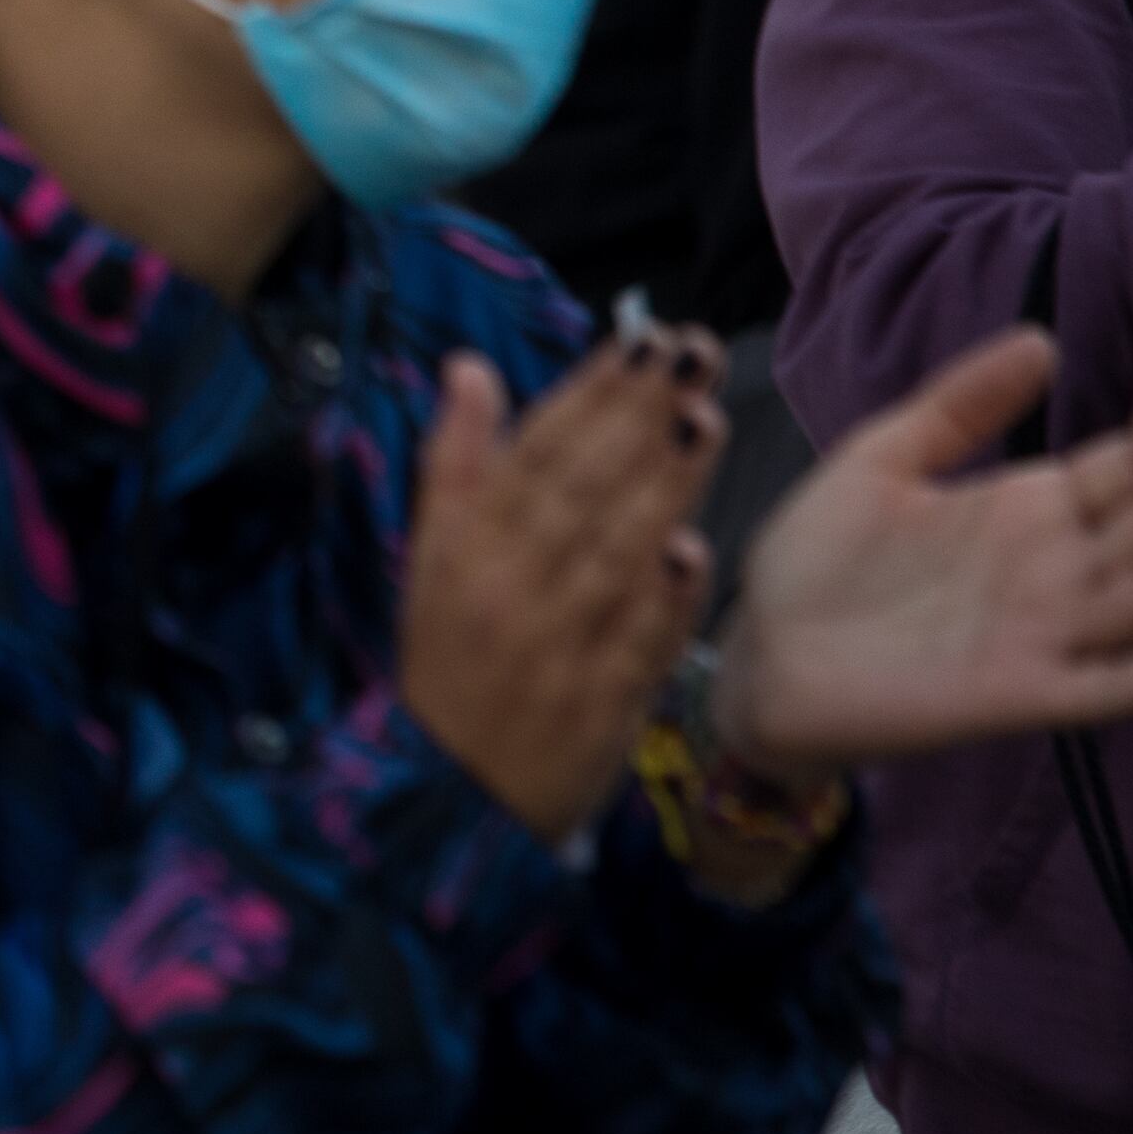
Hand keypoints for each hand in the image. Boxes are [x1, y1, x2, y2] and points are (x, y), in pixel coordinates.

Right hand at [399, 325, 724, 840]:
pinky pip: (630, 647)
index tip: (641, 339)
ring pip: (609, 557)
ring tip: (705, 419)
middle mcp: (507, 591)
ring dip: (659, 489)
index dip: (590, 392)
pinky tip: (690, 554)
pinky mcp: (597, 706)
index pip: (533, 453)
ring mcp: (555, 650)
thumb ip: (454, 463)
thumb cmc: (448, 663)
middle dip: (636, 417)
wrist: (450, 794)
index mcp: (463, 550)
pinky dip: (659, 604)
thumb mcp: (427, 561)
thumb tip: (471, 368)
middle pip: (577, 491)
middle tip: (690, 354)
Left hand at [712, 329, 1132, 783]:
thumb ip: (958, 405)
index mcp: (1031, 510)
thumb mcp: (879, 460)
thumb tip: (1041, 339)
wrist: (754, 652)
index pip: (1130, 460)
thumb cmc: (816, 560)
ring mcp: (1047, 633)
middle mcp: (1057, 570)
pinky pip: (1114, 687)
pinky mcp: (1022, 694)